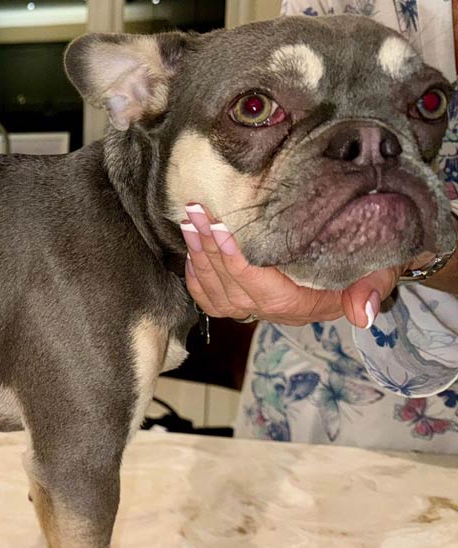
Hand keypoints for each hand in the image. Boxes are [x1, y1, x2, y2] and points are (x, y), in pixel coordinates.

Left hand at [181, 203, 399, 327]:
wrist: (363, 265)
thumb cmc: (368, 260)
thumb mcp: (379, 269)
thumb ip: (372, 288)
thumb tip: (364, 314)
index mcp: (300, 305)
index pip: (259, 286)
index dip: (235, 259)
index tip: (220, 227)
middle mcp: (273, 311)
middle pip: (230, 287)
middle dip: (208, 248)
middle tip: (196, 213)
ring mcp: (255, 308)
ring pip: (214, 293)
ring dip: (198, 257)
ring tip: (189, 222)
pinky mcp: (242, 301)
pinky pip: (209, 299)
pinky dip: (195, 276)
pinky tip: (191, 248)